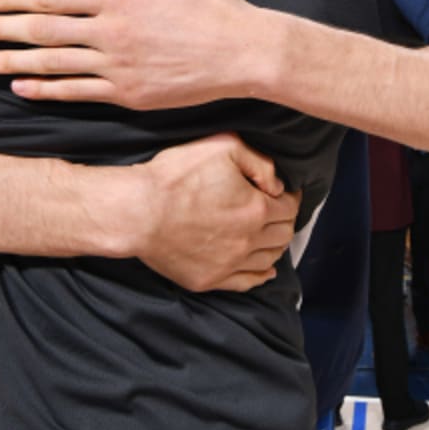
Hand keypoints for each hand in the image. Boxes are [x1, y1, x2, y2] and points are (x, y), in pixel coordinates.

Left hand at [0, 0, 258, 109]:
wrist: (242, 51)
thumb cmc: (207, 4)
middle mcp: (110, 32)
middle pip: (42, 29)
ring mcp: (117, 67)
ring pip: (52, 64)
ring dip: (13, 63)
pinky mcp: (127, 94)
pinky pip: (77, 93)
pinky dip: (47, 91)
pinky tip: (23, 88)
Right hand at [126, 134, 301, 292]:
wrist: (137, 211)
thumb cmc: (175, 176)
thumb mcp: (223, 147)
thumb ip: (259, 162)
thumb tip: (277, 185)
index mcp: (256, 209)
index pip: (289, 208)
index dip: (291, 198)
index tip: (287, 193)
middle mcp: (248, 241)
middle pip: (283, 235)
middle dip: (285, 221)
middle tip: (279, 212)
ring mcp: (229, 264)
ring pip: (268, 259)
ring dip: (275, 245)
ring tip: (271, 235)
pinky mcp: (209, 279)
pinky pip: (246, 282)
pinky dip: (261, 275)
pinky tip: (266, 270)